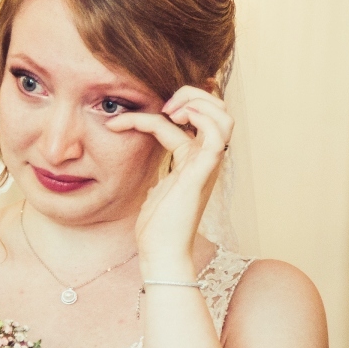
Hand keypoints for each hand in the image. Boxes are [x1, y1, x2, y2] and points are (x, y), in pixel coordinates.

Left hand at [105, 86, 232, 273]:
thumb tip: (155, 169)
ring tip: (172, 111)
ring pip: (223, 118)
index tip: (125, 120)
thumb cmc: (157, 227)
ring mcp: (206, 166)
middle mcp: (205, 160)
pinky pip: (216, 136)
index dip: (163, 109)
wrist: (160, 251)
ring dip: (198, 103)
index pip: (189, 120)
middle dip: (192, 96)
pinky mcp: (202, 173)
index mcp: (194, 161)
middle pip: (217, 110)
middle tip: (165, 107)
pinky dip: (200, 118)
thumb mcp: (156, 189)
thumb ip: (161, 173)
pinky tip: (176, 119)